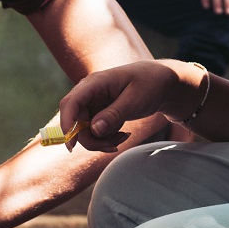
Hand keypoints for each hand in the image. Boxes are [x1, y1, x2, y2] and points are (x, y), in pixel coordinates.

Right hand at [59, 61, 196, 151]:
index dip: (67, 124)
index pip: (71, 103)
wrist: (161, 82)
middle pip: (76, 123)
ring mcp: (93, 104)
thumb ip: (114, 115)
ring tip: (123, 137)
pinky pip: (95, 132)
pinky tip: (123, 134)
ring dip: (102, 141)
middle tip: (115, 146)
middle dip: (92, 139)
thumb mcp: (135, 100)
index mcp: (95, 83)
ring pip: (85, 131)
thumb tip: (94, 129)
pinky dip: (107, 139)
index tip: (71, 145)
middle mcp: (89, 94)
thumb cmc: (150, 84)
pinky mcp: (99, 114)